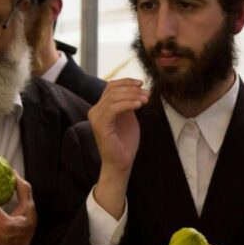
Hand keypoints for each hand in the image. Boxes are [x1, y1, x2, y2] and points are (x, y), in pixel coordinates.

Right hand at [89, 78, 149, 217]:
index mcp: (101, 107)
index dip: (126, 82)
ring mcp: (96, 117)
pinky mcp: (100, 125)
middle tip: (148, 93)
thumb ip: (128, 103)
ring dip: (132, 96)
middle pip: (112, 90)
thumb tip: (138, 89)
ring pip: (113, 97)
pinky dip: (127, 104)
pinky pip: (113, 108)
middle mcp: (95, 111)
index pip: (111, 87)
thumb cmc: (125, 143)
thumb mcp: (129, 118)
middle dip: (132, 89)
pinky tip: (139, 105)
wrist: (121, 163)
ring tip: (146, 99)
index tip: (141, 83)